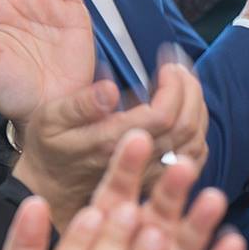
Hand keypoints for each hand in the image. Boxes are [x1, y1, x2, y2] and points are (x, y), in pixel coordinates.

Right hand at [9, 56, 210, 230]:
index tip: (167, 63)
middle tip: (180, 67)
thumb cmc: (49, 148)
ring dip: (198, 108)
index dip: (174, 86)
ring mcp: (149, 175)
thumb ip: (81, 104)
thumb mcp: (50, 118)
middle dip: (190, 89)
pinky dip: (199, 132)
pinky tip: (189, 112)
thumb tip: (111, 88)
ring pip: (194, 143)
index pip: (163, 115)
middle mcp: (135, 161)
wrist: (49, 186)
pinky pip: (192, 159)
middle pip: (186, 126)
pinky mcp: (155, 180)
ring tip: (186, 83)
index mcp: (111, 141)